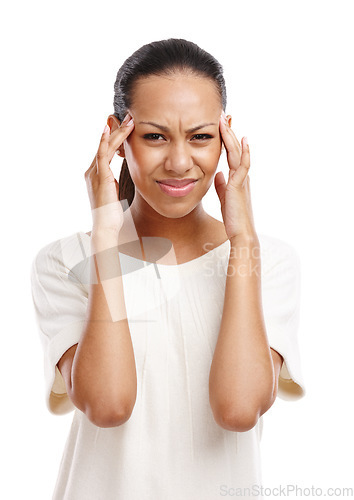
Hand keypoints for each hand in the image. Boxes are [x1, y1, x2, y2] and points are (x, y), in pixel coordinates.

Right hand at [84, 113, 134, 234]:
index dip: (116, 138)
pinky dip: (106, 141)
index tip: (126, 127)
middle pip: (105, 145)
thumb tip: (121, 180)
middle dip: (117, 130)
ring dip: (117, 132)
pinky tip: (110, 129)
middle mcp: (92, 172)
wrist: (105, 227)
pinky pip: (102, 154)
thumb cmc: (111, 215)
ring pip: (105, 147)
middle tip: (129, 117)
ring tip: (128, 120)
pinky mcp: (99, 177)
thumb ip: (115, 184)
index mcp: (96, 175)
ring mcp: (94, 173)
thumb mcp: (114, 195)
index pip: (106, 151)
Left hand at [214, 112, 257, 241]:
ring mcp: (242, 179)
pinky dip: (243, 151)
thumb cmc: (233, 218)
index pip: (231, 153)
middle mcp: (241, 175)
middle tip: (223, 115)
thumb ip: (221, 185)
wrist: (241, 233)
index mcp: (236, 177)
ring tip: (226, 120)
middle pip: (235, 148)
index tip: (220, 125)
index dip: (226, 139)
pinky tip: (242, 139)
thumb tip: (217, 174)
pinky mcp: (240, 185)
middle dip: (228, 131)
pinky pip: (243, 164)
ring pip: (238, 152)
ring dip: (231, 136)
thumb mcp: (224, 197)